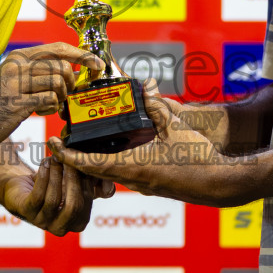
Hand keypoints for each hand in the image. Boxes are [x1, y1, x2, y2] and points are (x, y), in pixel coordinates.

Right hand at [0, 42, 103, 148]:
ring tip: (49, 105)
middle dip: (70, 84)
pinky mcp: (16, 103)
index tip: (97, 64)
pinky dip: (51, 108)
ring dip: (60, 98)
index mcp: (19, 57)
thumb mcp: (15, 80)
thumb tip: (72, 73)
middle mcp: (17, 66)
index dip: (82, 55)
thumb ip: (40, 74)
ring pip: (57, 83)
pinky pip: (48, 100)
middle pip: (62, 67)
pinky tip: (42, 111)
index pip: (59, 48)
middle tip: (63, 96)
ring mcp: (16, 84)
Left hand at [0, 154, 109, 235]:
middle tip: (71, 158)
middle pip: (73, 206)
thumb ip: (96, 184)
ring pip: (54, 200)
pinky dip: (44, 177)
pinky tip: (45, 163)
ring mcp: (42, 222)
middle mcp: (60, 227)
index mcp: (77, 222)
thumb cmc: (56, 184)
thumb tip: (109, 189)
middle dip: (73, 179)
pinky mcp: (26, 211)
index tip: (84, 161)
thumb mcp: (79, 183)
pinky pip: (37, 196)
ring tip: (56, 157)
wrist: (25, 185)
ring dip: (56, 174)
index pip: (87, 204)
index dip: (87, 182)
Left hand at [47, 81, 256, 207]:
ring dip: (93, 162)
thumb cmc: (199, 159)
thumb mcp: (176, 127)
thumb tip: (145, 87)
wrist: (219, 184)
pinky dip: (111, 164)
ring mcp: (140, 185)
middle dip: (76, 157)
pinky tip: (115, 148)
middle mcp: (132, 180)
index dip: (67, 156)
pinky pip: (122, 175)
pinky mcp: (150, 185)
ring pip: (107, 175)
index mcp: (132, 167)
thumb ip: (158, 106)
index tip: (53, 144)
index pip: (88, 165)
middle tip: (65, 139)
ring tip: (85, 142)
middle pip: (93, 171)